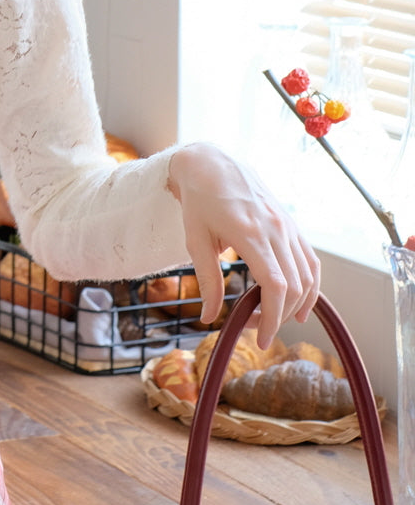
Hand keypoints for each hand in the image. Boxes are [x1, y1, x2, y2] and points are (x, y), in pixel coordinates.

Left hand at [166, 142, 319, 350]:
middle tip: (257, 330)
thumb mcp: (195, 240)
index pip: (276, 287)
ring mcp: (288, 226)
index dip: (273, 318)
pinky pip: (310, 260)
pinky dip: (310, 284)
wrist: (211, 164)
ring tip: (277, 320)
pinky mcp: (291, 224)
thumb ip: (207, 280)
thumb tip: (209, 317)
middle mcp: (276, 230)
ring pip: (308, 276)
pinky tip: (300, 301)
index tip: (261, 340)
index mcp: (251, 234)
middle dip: (280, 317)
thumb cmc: (199, 201)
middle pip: (295, 286)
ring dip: (298, 304)